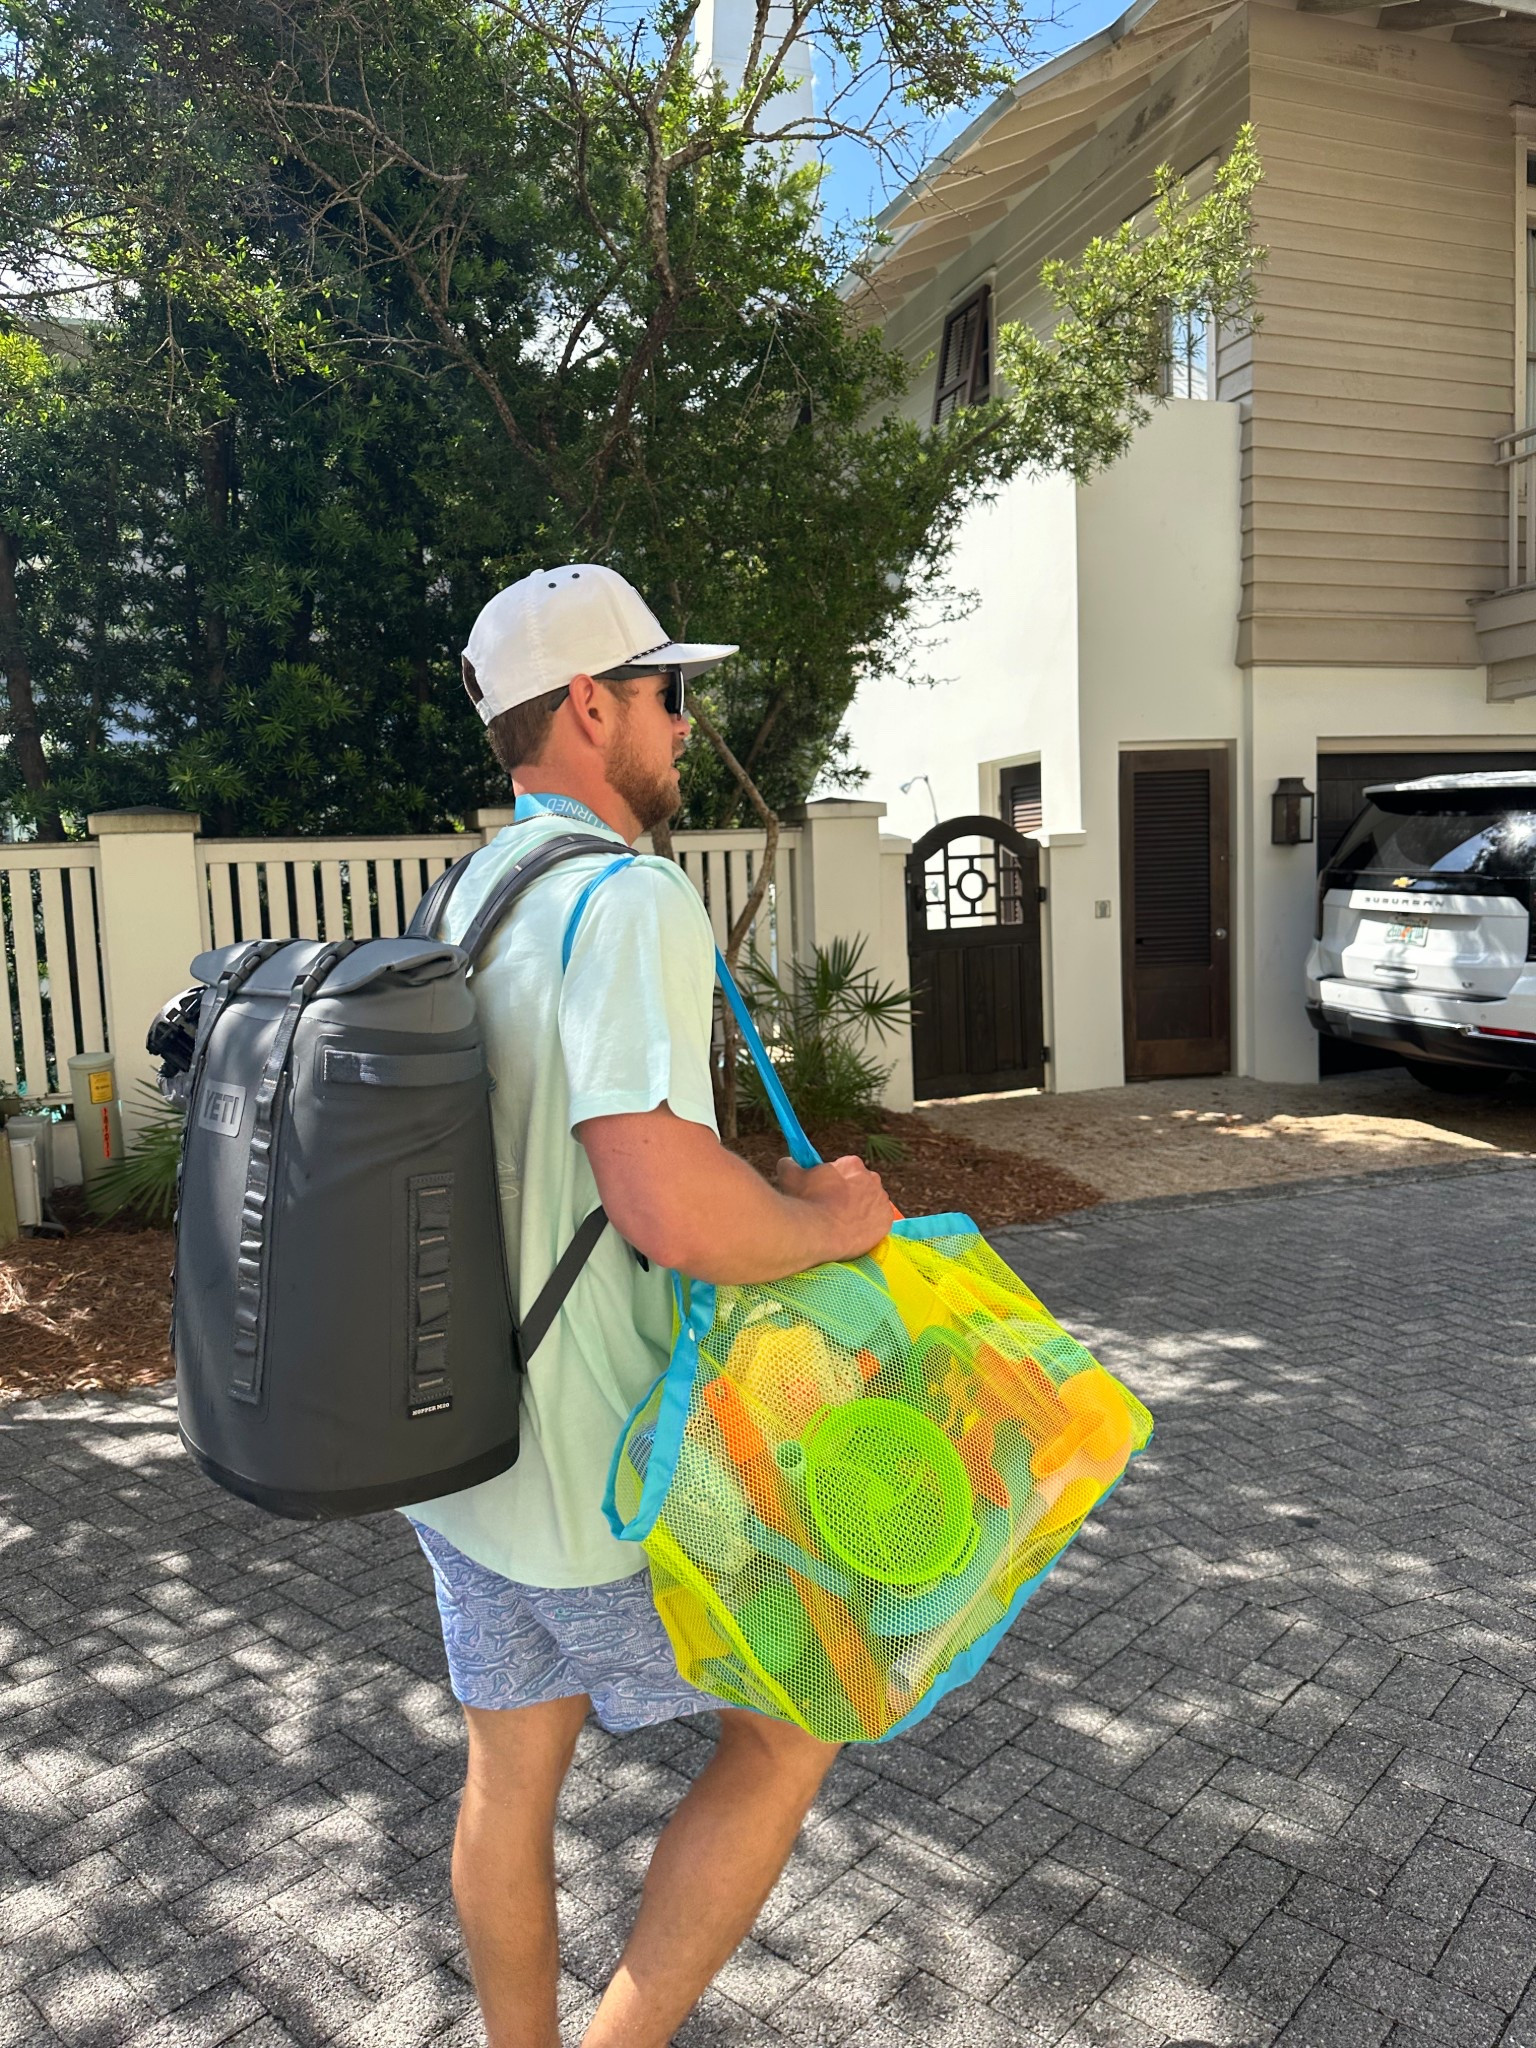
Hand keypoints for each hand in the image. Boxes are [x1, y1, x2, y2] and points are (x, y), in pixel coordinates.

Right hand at [775, 1154, 893, 1262]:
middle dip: (850, 1194)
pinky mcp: (886, 1221)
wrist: (820, 1232)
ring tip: (842, 1224)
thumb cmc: (805, 1203)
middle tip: (833, 1210)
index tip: (825, 1193)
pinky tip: (855, 1232)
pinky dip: (870, 1226)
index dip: (833, 1182)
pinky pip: (879, 1221)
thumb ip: (790, 1164)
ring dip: (860, 1210)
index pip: (845, 1169)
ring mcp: (881, 1200)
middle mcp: (872, 1178)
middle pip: (861, 1185)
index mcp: (852, 1164)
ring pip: (871, 1203)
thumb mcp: (790, 1177)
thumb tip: (787, 1161)